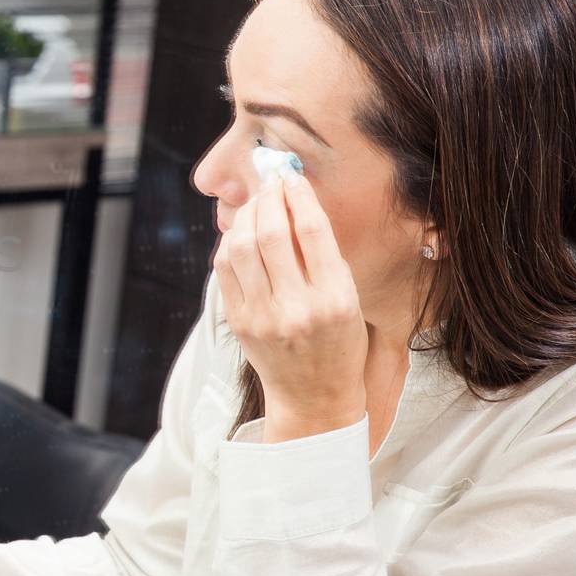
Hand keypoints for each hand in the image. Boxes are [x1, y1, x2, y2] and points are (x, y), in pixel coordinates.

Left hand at [213, 172, 367, 441]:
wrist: (314, 397)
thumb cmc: (339, 344)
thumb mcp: (350, 302)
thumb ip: (324, 258)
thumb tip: (296, 203)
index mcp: (335, 299)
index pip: (312, 232)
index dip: (298, 196)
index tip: (292, 178)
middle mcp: (297, 307)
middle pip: (271, 233)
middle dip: (268, 199)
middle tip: (270, 183)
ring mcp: (262, 316)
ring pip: (241, 246)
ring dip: (246, 215)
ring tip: (257, 204)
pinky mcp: (238, 321)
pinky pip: (225, 269)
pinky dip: (231, 242)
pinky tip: (242, 232)